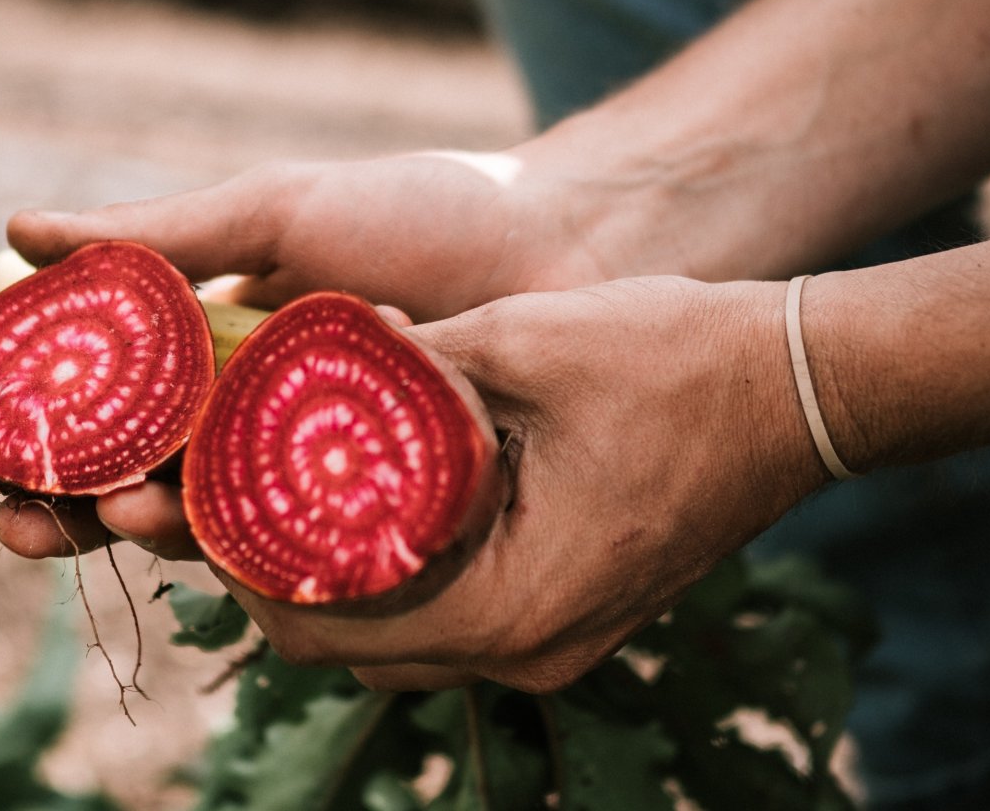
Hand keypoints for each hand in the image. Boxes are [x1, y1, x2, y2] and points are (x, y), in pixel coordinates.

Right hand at [0, 148, 628, 561]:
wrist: (572, 247)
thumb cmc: (426, 217)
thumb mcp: (277, 212)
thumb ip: (156, 234)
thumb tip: (16, 226)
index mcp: (212, 352)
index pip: (100, 408)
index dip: (36, 437)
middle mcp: (252, 423)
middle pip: (136, 484)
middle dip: (75, 512)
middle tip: (33, 522)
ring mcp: (314, 478)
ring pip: (209, 528)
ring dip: (153, 534)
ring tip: (131, 516)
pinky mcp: (379, 522)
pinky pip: (302, 553)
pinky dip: (257, 556)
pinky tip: (230, 549)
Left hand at [198, 278, 825, 692]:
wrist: (799, 386)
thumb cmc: (673, 357)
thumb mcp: (516, 340)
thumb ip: (396, 369)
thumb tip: (286, 359)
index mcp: (509, 603)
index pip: (321, 623)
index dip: (238, 562)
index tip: (189, 492)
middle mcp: (527, 649)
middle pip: (345, 648)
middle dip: (267, 574)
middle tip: (213, 491)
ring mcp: (552, 641)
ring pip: (391, 641)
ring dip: (324, 578)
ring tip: (270, 493)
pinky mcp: (567, 616)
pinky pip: (446, 617)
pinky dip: (389, 573)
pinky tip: (361, 500)